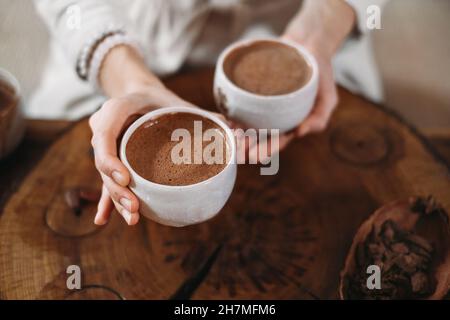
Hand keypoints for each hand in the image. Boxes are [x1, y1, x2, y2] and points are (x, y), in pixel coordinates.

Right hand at [89, 86, 195, 225]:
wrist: (142, 95)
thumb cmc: (160, 99)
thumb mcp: (177, 101)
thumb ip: (202, 114)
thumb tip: (233, 128)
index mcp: (117, 110)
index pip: (104, 136)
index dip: (110, 160)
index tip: (127, 180)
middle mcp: (105, 129)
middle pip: (103, 163)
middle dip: (117, 189)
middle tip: (135, 207)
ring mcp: (106, 147)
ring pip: (105, 176)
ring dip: (116, 200)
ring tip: (133, 219)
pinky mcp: (111, 161)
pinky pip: (107, 182)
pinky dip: (107, 201)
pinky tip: (103, 221)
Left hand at [243, 0, 355, 160]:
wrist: (308, 43)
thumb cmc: (321, 74)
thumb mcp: (328, 98)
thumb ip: (319, 118)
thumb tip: (299, 133)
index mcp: (290, 123)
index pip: (277, 140)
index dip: (266, 150)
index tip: (256, 157)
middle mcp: (273, 116)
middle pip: (258, 134)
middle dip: (247, 145)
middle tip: (237, 153)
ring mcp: (261, 103)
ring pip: (246, 120)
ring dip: (236, 131)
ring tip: (228, 138)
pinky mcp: (252, 88)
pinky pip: (240, 101)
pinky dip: (231, 110)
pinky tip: (224, 117)